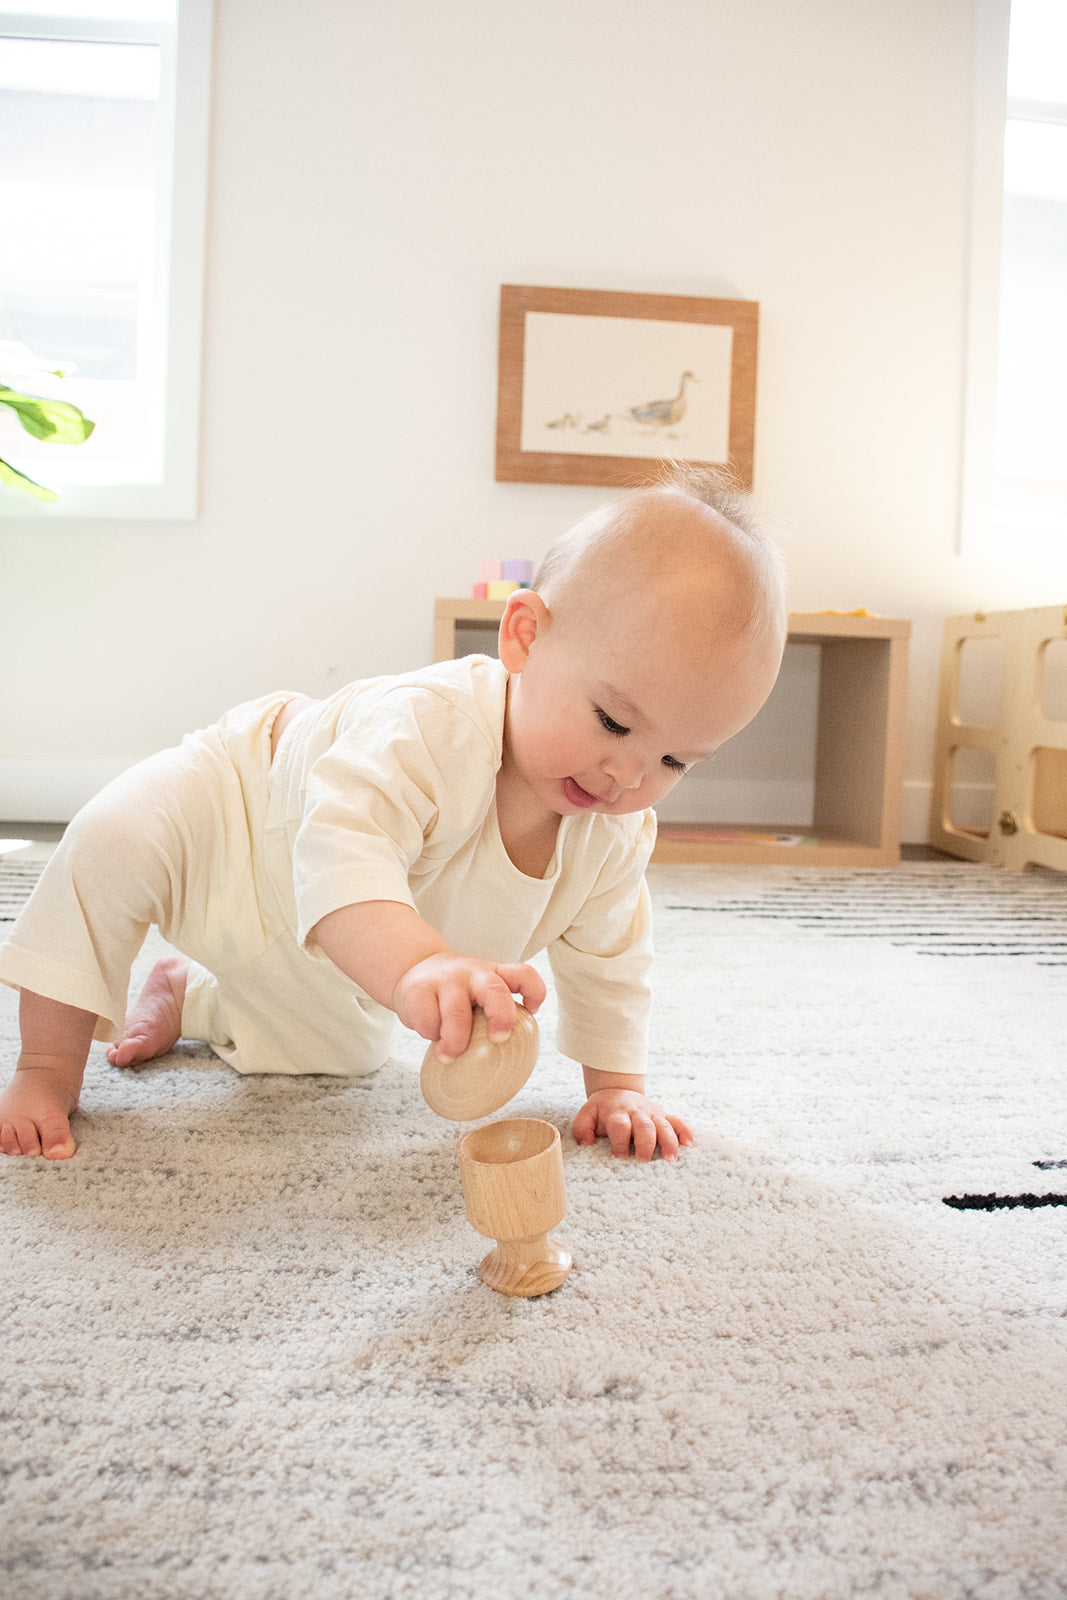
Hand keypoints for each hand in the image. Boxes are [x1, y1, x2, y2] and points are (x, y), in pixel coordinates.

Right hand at [392, 953, 545, 1063]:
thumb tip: (507, 1068)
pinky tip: (430, 1033)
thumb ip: (491, 1018)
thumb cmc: (456, 993)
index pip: (523, 974)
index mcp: (494, 974)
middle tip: (498, 1039)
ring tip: (448, 1056)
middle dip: (501, 1017)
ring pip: (456, 1012)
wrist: (413, 972)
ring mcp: (446, 981)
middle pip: (494, 990)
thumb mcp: (478, 995)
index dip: (535, 992)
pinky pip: (428, 1021)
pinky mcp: (419, 991)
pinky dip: (430, 1035)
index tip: (532, 1010)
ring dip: (455, 1041)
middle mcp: (473, 973)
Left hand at [572, 1087, 692, 1162]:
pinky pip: (678, 1120)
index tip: (619, 1156)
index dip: (620, 1141)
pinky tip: (689, 1145)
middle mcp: (636, 1113)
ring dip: (669, 1141)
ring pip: (664, 1125)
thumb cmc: (602, 1111)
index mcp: (617, 1113)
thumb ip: (582, 1128)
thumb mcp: (587, 1115)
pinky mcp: (664, 1116)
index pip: (620, 1126)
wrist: (617, 1091)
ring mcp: (652, 1114)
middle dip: (646, 1143)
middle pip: (644, 1126)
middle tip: (643, 1160)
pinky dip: (685, 1131)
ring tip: (670, 1159)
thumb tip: (587, 1143)